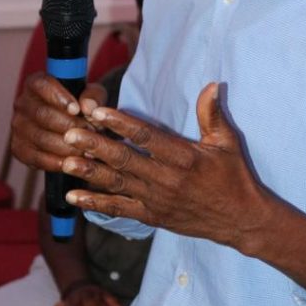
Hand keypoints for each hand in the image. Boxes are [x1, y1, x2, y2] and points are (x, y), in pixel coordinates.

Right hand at [11, 73, 107, 171]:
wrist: (70, 126)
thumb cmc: (82, 105)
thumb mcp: (92, 95)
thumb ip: (93, 97)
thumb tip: (89, 107)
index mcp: (36, 83)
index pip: (42, 85)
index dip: (58, 97)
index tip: (76, 109)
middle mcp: (23, 102)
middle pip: (42, 114)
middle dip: (69, 125)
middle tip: (90, 133)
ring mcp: (18, 126)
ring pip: (40, 137)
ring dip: (66, 146)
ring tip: (86, 150)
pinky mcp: (18, 148)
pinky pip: (35, 157)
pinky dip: (55, 162)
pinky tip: (72, 162)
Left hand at [58, 84, 273, 252]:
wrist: (240, 220)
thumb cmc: (234, 176)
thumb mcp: (227, 142)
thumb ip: (212, 114)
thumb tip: (211, 84)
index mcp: (185, 157)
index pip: (147, 137)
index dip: (121, 123)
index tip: (98, 111)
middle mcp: (167, 179)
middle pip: (125, 160)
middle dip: (95, 146)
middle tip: (70, 133)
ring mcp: (157, 200)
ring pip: (117, 184)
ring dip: (89, 173)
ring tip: (65, 161)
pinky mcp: (152, 217)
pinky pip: (119, 210)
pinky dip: (95, 204)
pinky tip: (73, 196)